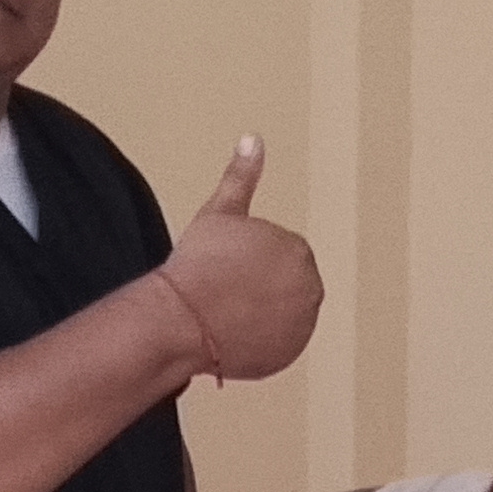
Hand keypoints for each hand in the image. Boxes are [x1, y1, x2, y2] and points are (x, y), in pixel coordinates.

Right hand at [160, 138, 323, 380]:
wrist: (181, 319)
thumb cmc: (197, 263)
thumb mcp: (220, 213)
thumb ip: (242, 177)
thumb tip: (253, 137)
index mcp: (299, 251)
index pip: (276, 257)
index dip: (246, 262)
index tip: (225, 269)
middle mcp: (311, 288)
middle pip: (283, 286)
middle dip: (257, 288)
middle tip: (223, 292)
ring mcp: (303, 324)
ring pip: (280, 315)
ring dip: (259, 314)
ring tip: (226, 313)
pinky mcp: (291, 354)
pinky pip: (277, 344)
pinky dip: (260, 341)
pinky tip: (233, 334)